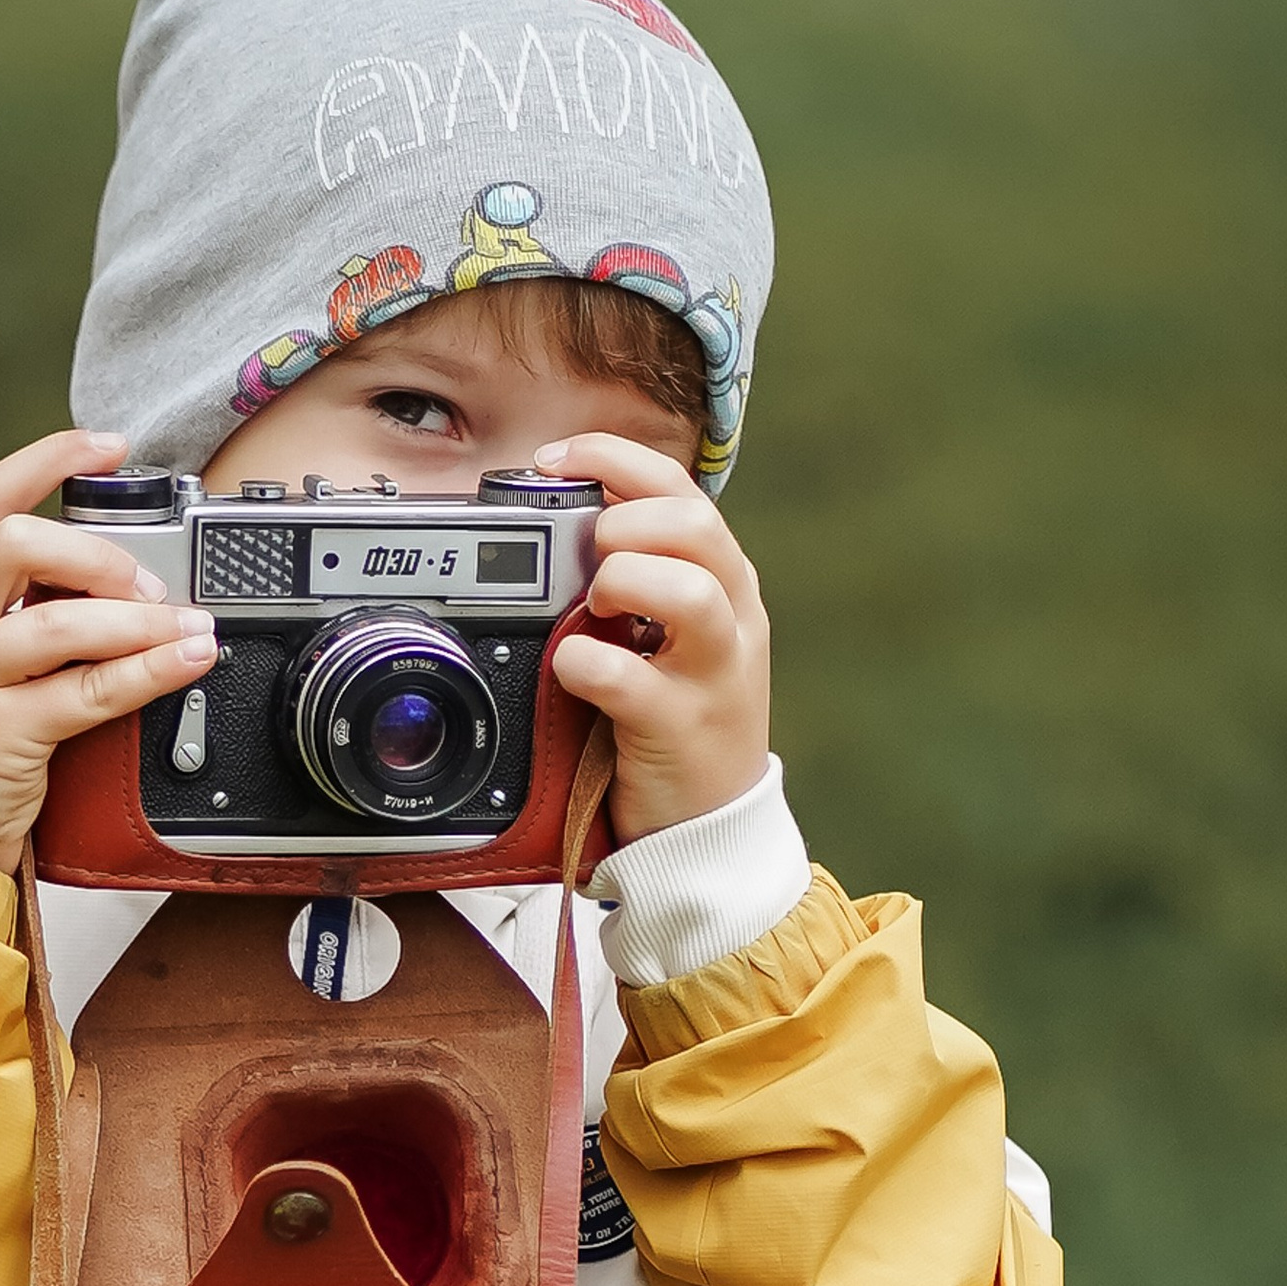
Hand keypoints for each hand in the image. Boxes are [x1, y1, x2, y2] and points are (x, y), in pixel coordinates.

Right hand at [0, 430, 215, 874]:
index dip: (51, 459)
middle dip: (97, 553)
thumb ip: (20, 619)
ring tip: (184, 626)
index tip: (109, 446)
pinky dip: (147, 670)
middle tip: (146, 585)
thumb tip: (111, 584)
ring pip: (57, 622)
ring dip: (135, 619)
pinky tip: (184, 660)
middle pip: (18, 543)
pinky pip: (86, 691)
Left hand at [534, 428, 770, 843]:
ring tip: (593, 608)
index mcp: (724, 582)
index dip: (613, 458)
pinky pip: (632, 679)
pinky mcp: (684, 730)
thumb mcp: (671, 634)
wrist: (710, 827)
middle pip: (695, 525)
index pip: (679, 488)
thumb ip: (637, 576)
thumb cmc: (677, 719)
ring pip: (689, 591)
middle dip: (626, 523)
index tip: (554, 462)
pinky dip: (586, 664)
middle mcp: (732, 619)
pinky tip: (572, 670)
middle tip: (590, 556)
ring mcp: (715, 676)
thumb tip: (564, 517)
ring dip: (624, 581)